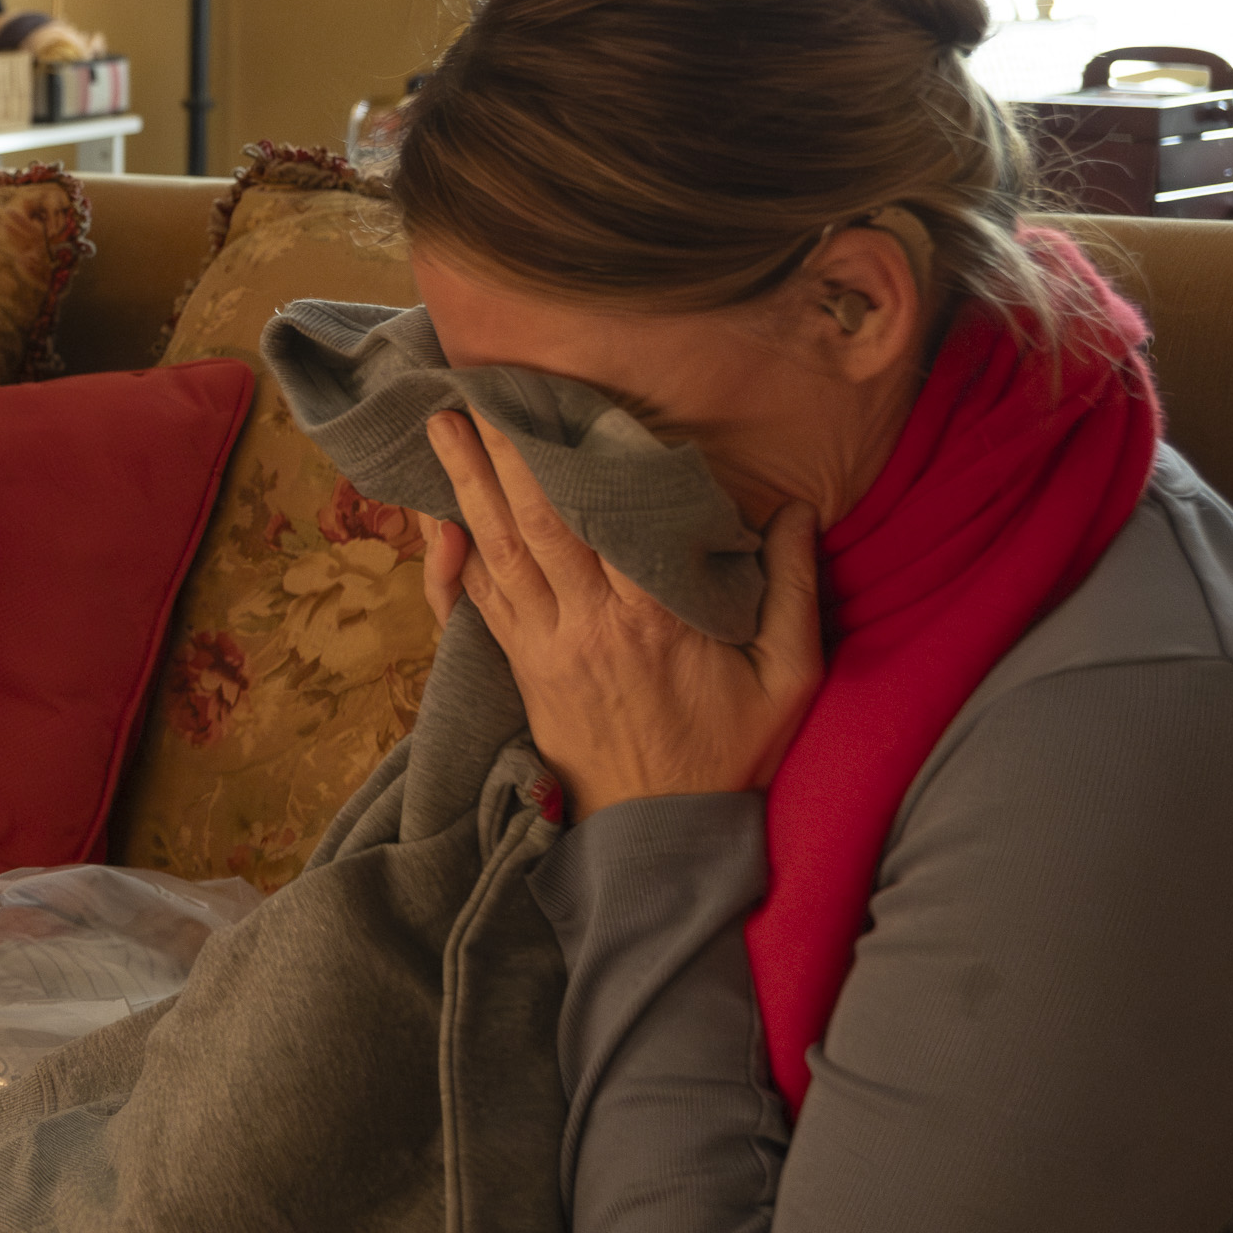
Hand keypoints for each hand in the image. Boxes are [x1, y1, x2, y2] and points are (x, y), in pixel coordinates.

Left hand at [419, 408, 822, 818]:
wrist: (664, 836)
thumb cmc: (730, 751)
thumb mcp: (790, 677)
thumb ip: (793, 590)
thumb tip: (798, 511)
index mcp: (655, 617)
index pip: (604, 519)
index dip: (573, 459)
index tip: (556, 405)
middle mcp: (590, 625)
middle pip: (534, 525)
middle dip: (499, 456)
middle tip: (470, 396)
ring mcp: (546, 648)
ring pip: (495, 555)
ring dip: (464, 489)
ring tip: (441, 431)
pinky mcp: (522, 670)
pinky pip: (475, 607)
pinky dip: (449, 563)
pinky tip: (435, 522)